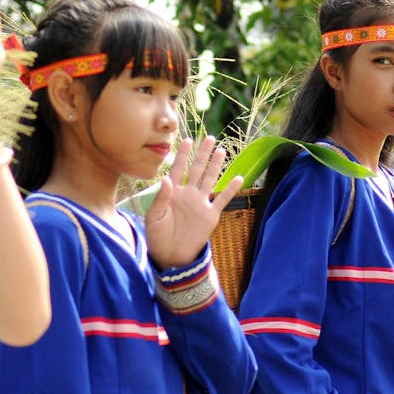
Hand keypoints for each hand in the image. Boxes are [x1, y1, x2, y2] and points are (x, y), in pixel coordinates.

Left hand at [146, 136, 242, 269]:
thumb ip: (161, 197)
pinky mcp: (211, 215)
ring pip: (210, 180)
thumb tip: (167, 178)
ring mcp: (201, 203)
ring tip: (222, 151)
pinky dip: (231, 190)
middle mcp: (188, 194)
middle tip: (210, 138)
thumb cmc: (158, 235)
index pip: (178, 169)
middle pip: (197, 170)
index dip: (182, 155)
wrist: (171, 255)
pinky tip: (239, 178)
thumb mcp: (154, 216)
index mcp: (172, 192)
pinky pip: (223, 200)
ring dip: (216, 166)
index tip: (187, 140)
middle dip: (203, 154)